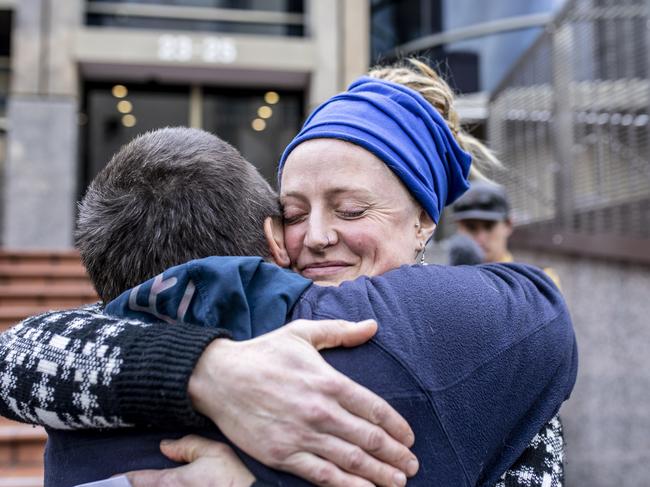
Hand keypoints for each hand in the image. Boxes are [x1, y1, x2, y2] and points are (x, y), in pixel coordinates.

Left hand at [125, 435, 254, 486]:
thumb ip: (187, 446)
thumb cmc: (231, 479)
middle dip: (131, 486)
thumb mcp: (212, 452)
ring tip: (134, 485)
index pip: (138, 479)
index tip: (112, 478)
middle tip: (118, 483)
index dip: (123, 478)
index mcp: (170, 483)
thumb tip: (165, 446)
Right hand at [189, 319, 417, 486]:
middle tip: (412, 466)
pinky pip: (322, 476)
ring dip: (380, 474)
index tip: (409, 438)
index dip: (397, 427)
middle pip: (369, 439)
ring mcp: (302, 435)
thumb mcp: (302, 333)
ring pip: (351, 461)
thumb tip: (373, 325)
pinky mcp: (283, 455)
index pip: (374, 409)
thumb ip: (340, 331)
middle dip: (396, 455)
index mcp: (328, 381)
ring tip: (399, 482)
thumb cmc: (263, 353)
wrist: (219, 377)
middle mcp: (320, 411)